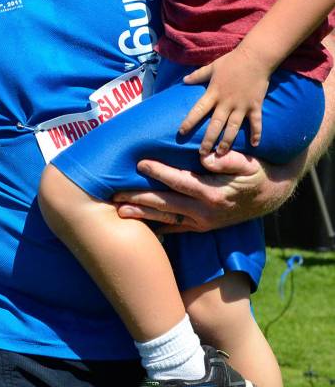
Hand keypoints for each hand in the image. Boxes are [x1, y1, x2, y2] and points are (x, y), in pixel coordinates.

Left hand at [112, 149, 294, 232]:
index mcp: (213, 193)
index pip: (180, 181)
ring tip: (120, 212)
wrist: (271, 197)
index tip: (140, 164)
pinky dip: (159, 227)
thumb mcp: (248, 164)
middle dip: (140, 198)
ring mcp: (203, 222)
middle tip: (116, 194)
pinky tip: (141, 226)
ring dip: (143, 214)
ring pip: (167, 218)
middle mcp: (205, 212)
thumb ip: (227, 160)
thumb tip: (206, 158)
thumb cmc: (256, 174)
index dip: (159, 172)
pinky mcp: (203, 227)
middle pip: (166, 204)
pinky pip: (177, 228)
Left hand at [178, 47, 271, 154]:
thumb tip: (183, 81)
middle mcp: (226, 102)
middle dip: (208, 140)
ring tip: (221, 154)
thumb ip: (197, 75)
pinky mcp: (255, 106)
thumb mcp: (212, 67)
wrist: (255, 57)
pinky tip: (255, 145)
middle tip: (201, 154)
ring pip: (233, 128)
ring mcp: (242, 105)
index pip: (198, 110)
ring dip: (227, 142)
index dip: (189, 122)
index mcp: (214, 93)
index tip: (181, 132)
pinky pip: (256, 123)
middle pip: (215, 125)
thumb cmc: (232, 61)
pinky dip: (256, 134)